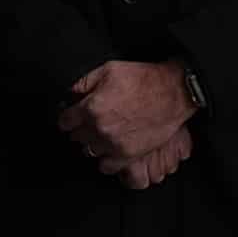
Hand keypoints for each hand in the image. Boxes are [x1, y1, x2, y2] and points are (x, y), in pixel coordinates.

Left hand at [62, 58, 193, 184]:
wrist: (172, 93)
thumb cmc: (144, 80)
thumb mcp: (109, 70)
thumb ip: (85, 82)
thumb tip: (71, 93)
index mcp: (92, 107)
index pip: (65, 121)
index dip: (67, 117)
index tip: (70, 117)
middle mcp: (100, 128)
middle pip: (76, 136)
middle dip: (80, 129)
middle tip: (89, 123)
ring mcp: (113, 144)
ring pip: (89, 151)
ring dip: (93, 143)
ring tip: (101, 135)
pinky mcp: (128, 154)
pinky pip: (106, 166)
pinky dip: (105, 160)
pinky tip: (109, 150)